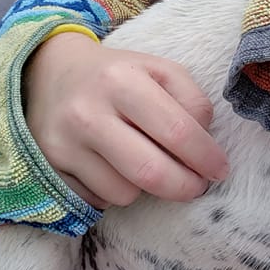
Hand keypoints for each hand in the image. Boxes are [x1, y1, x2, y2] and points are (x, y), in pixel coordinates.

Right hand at [22, 32, 229, 209]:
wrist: (50, 74)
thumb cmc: (117, 74)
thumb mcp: (158, 69)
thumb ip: (191, 100)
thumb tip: (205, 142)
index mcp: (122, 81)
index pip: (176, 130)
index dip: (205, 157)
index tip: (220, 169)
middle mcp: (88, 114)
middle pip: (150, 172)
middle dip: (185, 186)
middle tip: (198, 186)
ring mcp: (63, 145)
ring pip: (124, 193)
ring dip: (147, 188)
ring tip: (147, 164)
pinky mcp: (49, 169)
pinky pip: (98, 200)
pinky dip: (115, 192)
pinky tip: (116, 169)